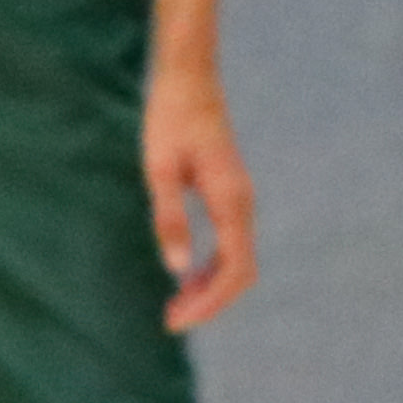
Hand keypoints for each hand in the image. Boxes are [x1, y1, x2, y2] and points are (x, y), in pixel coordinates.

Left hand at [145, 67, 258, 333]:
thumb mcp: (159, 170)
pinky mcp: (231, 195)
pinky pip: (232, 245)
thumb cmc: (169, 120)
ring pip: (238, 261)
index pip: (233, 269)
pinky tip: (185, 277)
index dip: (209, 302)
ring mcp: (240, 200)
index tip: (177, 320)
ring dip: (211, 288)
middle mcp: (243, 204)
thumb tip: (175, 269)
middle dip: (209, 302)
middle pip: (241, 273)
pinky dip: (212, 268)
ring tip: (174, 306)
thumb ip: (169, 218)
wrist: (189, 81)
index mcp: (231, 200)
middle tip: (170, 320)